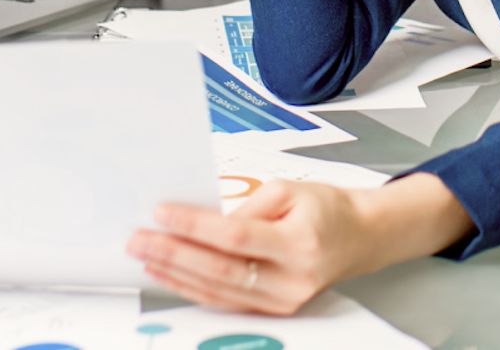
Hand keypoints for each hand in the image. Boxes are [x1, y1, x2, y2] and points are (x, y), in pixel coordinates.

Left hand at [127, 174, 471, 314]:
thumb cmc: (325, 208)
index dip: (193, 225)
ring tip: (146, 256)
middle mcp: (292, 279)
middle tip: (139, 239)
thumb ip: (246, 207)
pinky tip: (171, 275)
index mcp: (298, 243)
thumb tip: (201, 221)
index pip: (234, 236)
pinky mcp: (275, 309)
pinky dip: (194, 289)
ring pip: (219, 293)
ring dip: (176, 275)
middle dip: (173, 254)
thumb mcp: (288, 190)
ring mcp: (284, 301)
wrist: (360, 237)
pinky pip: (228, 302)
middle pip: (221, 271)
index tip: (161, 212)